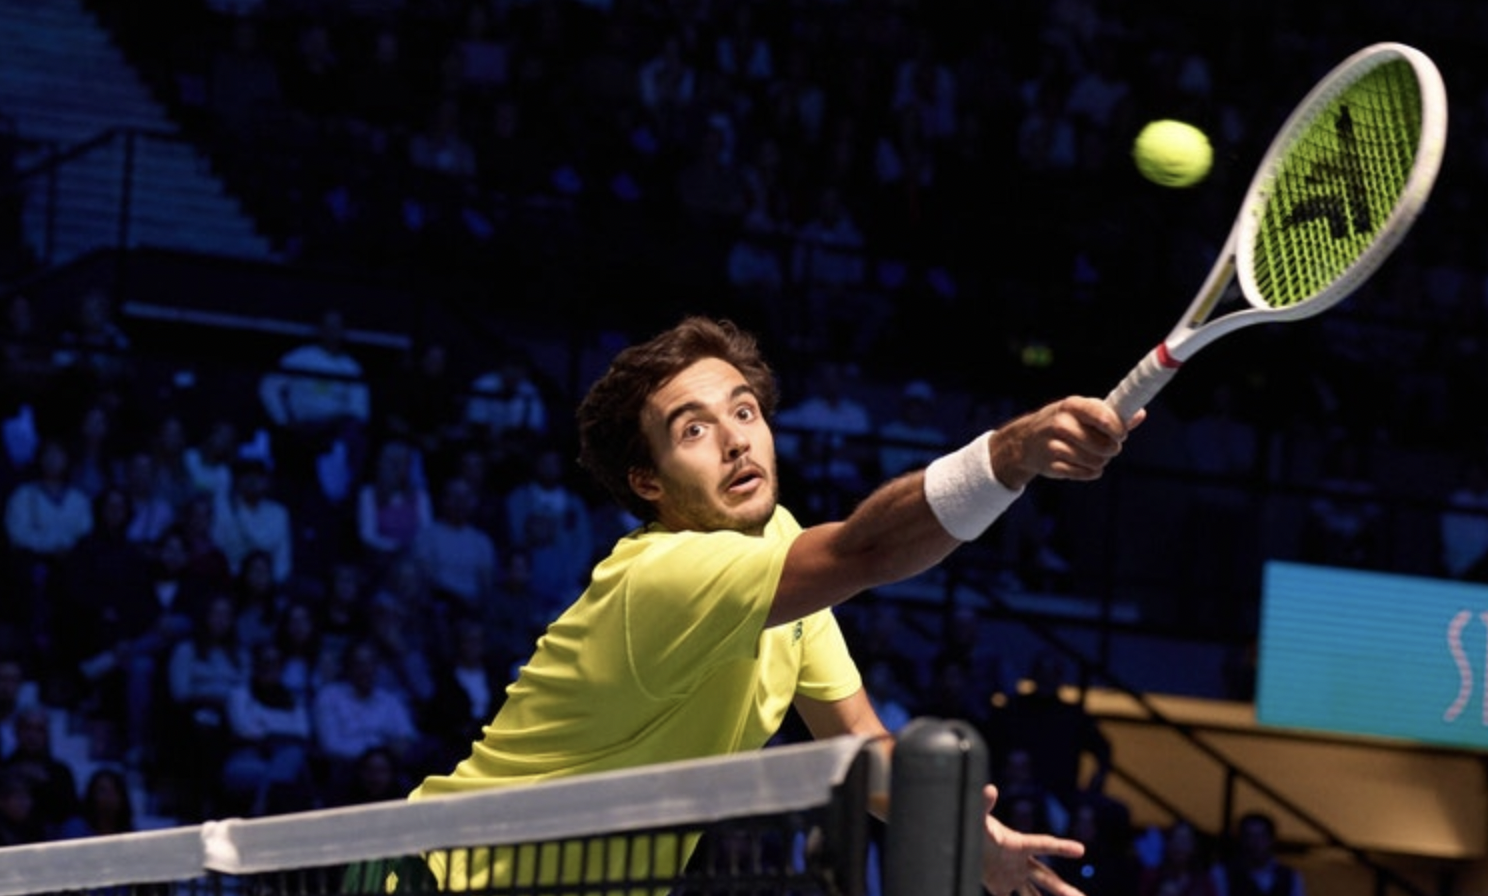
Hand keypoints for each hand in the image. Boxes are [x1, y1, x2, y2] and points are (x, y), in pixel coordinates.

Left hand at [981, 785, 1086, 895]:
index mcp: (1019, 844)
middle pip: (1048, 877)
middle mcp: (1022, 862)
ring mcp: (1014, 875)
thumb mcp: (978, 819)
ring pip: (1036, 893)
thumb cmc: (974, 827)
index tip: (1081, 850)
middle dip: (1064, 890)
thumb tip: (989, 789)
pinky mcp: (1001, 886)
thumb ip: (984, 806)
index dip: (1061, 847)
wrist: (966, 840)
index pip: (1044, 844)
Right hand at [989, 397, 1142, 489]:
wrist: (1025, 440)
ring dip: (1101, 461)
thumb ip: (1111, 414)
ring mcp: (1054, 446)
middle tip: (1107, 446)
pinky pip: (1086, 474)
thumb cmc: (1062, 422)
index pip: (1103, 416)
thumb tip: (1140, 414)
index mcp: (1071, 405)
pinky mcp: (1052, 466)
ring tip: (1093, 454)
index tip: (1121, 434)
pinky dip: (1090, 471)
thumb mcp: (1081, 412)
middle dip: (1111, 448)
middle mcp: (1061, 424)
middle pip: (1104, 445)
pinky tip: (1082, 464)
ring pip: (1097, 462)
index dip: (1118, 428)